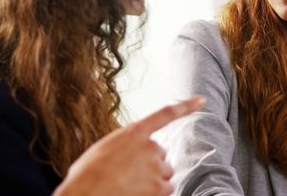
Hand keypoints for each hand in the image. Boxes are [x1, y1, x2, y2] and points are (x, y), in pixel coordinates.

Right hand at [54, 96, 204, 195]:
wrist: (84, 194)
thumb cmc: (86, 175)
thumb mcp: (104, 148)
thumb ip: (125, 145)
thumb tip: (132, 154)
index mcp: (133, 133)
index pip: (165, 114)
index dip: (186, 106)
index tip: (202, 100)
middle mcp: (149, 146)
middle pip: (161, 154)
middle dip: (151, 164)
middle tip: (129, 175)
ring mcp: (156, 166)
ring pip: (165, 172)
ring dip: (154, 179)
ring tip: (131, 185)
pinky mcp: (159, 187)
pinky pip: (166, 188)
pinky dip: (156, 193)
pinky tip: (138, 193)